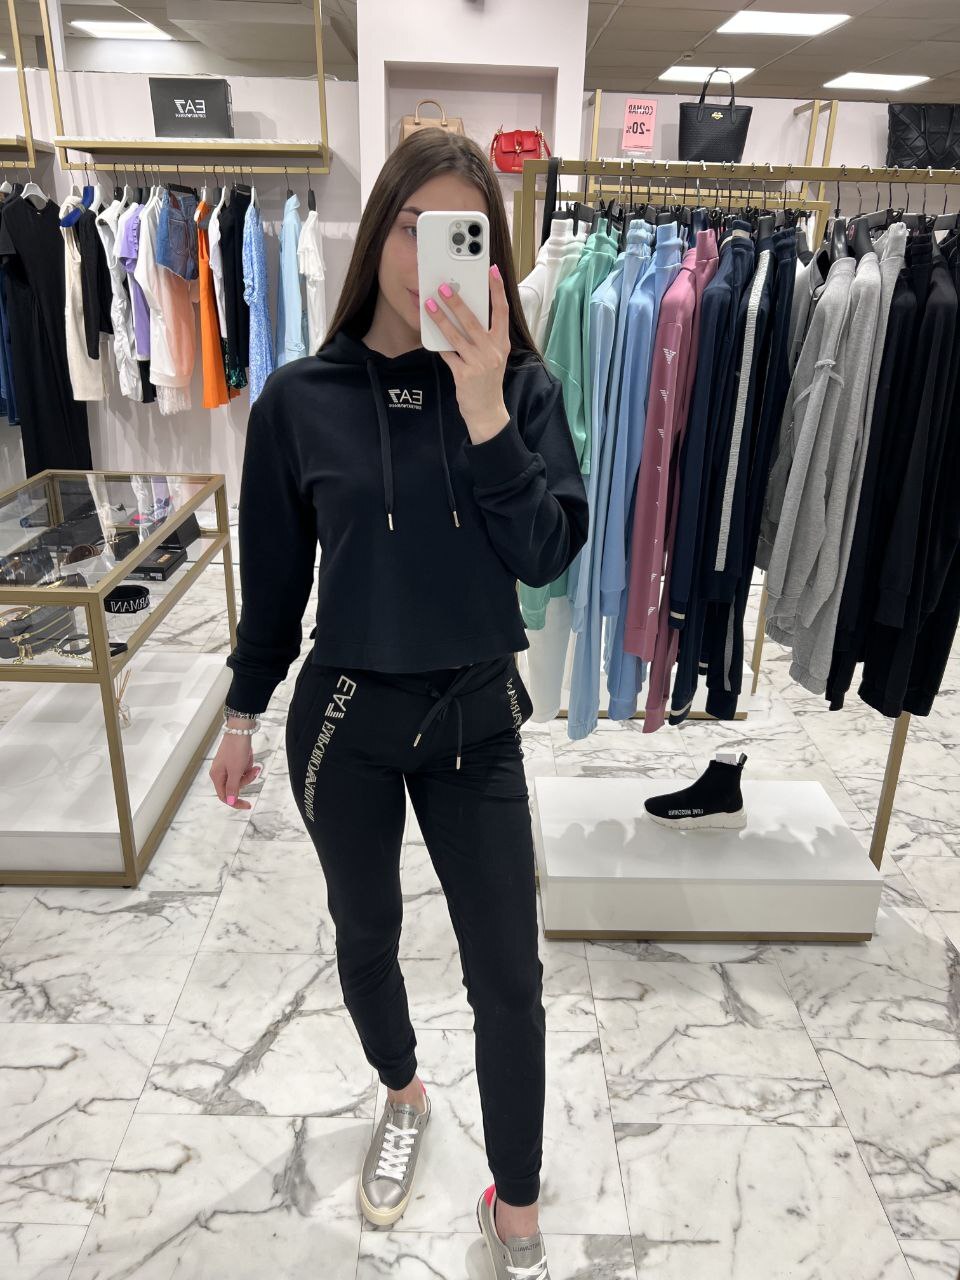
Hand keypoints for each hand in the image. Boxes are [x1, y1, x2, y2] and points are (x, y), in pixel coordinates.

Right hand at [209, 733, 261, 809]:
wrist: (240, 729)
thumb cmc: (236, 749)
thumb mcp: (236, 771)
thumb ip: (233, 787)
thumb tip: (230, 802)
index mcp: (217, 776)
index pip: (225, 797)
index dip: (236, 802)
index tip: (248, 805)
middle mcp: (220, 772)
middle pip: (235, 786)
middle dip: (246, 780)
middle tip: (254, 771)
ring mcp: (227, 766)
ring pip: (240, 777)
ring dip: (249, 771)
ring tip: (254, 763)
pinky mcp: (233, 760)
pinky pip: (243, 768)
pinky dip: (248, 765)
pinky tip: (249, 756)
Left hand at [425, 265, 510, 442]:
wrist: (487, 411)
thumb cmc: (487, 381)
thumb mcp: (493, 357)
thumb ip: (484, 337)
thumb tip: (465, 313)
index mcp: (502, 343)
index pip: (502, 311)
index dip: (497, 290)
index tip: (492, 271)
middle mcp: (493, 351)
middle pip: (474, 321)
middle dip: (457, 302)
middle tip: (444, 287)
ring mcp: (479, 363)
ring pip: (457, 336)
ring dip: (441, 319)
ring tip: (430, 304)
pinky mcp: (464, 375)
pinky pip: (448, 354)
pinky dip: (438, 344)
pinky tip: (428, 333)